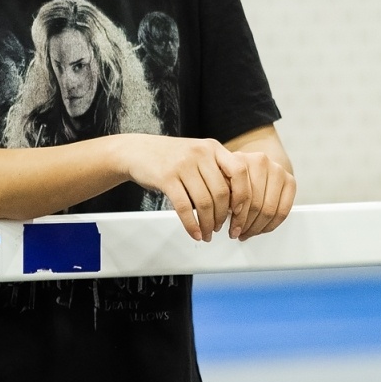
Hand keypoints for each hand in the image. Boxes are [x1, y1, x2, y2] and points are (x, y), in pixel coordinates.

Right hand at [120, 135, 240, 241]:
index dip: (243, 196)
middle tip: (221, 229)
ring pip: (204, 202)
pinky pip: (184, 207)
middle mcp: (200, 153)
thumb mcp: (198, 155)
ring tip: (208, 233)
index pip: (239, 172)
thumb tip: (238, 203)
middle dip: (224, 217)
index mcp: (213, 148)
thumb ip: (217, 172)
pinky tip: (195, 233)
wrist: (137, 151)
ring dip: (208, 224)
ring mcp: (183, 165)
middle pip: (221, 192)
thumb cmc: (171, 157)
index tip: (241, 213)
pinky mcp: (166, 178)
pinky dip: (192, 225)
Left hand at [219, 148, 295, 239]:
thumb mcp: (221, 181)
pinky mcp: (289, 180)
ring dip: (257, 227)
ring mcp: (277, 170)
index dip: (237, 216)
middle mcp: (260, 161)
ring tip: (248, 233)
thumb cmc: (234, 177)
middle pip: (256, 204)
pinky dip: (271, 224)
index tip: (231, 227)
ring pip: (269, 209)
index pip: (241, 195)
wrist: (253, 165)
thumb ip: (221, 193)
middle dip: (245, 224)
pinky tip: (262, 229)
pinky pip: (283, 210)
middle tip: (238, 233)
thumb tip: (221, 216)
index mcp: (240, 160)